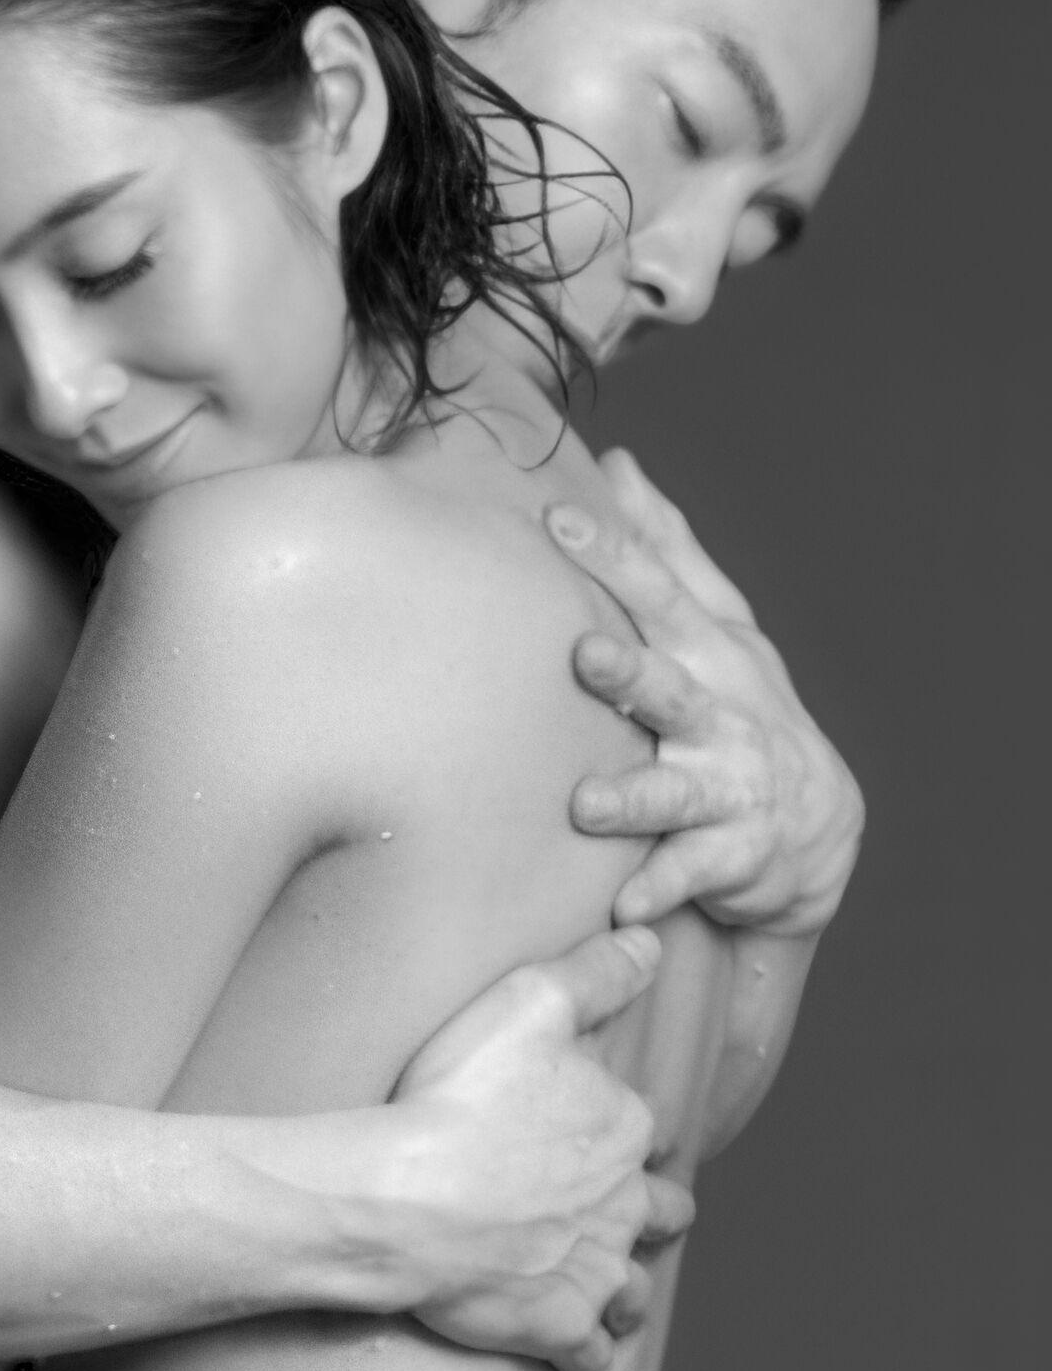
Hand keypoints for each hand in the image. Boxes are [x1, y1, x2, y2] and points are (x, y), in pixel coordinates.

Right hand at [390, 926, 692, 1370]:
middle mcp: (623, 1205)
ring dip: (625, 1290)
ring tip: (610, 1290)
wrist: (407, 1198)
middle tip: (623, 1213)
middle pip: (660, 1215)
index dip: (619, 1131)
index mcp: (622, 1128)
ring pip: (633, 1291)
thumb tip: (652, 942)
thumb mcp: (529, 1003)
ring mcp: (593, 1273)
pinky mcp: (558, 1330)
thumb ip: (596, 973)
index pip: (640, 1129)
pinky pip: (598, 1364)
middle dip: (650, 1215)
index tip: (594, 1133)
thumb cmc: (460, 1095)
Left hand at [546, 449, 863, 934]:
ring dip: (634, 796)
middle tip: (583, 656)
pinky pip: (689, 874)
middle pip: (669, 687)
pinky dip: (659, 890)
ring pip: (676, 789)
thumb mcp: (714, 623)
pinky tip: (625, 908)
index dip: (611, 556)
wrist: (814, 828)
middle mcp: (718, 714)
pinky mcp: (730, 856)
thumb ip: (664, 548)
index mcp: (703, 652)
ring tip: (588, 805)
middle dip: (629, 672)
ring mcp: (728, 786)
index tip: (557, 519)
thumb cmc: (739, 706)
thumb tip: (620, 463)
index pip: (655, 594)